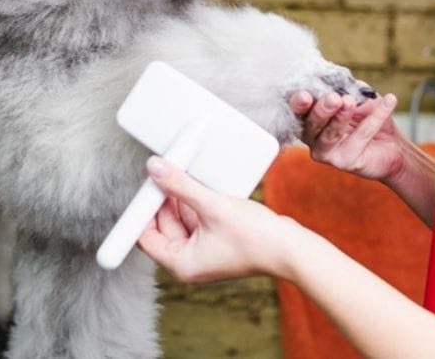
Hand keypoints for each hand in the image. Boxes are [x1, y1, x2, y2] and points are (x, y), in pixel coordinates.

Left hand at [137, 156, 298, 283]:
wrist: (292, 249)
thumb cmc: (256, 238)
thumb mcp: (213, 206)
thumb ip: (181, 186)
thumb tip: (156, 169)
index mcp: (181, 264)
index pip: (145, 237)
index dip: (142, 210)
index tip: (146, 185)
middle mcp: (190, 262)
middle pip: (162, 226)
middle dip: (164, 200)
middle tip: (167, 172)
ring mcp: (204, 253)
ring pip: (180, 221)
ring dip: (182, 199)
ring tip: (187, 176)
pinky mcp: (217, 243)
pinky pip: (197, 221)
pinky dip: (196, 204)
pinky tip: (202, 186)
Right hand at [289, 91, 407, 182]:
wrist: (391, 144)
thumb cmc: (367, 116)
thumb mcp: (355, 95)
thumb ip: (344, 87)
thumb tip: (335, 76)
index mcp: (309, 118)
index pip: (298, 111)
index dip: (298, 103)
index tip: (305, 95)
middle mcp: (313, 138)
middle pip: (311, 125)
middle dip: (321, 110)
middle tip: (333, 98)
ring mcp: (326, 152)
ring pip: (330, 135)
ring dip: (341, 117)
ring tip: (350, 102)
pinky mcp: (346, 162)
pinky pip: (360, 137)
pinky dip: (375, 117)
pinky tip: (389, 101)